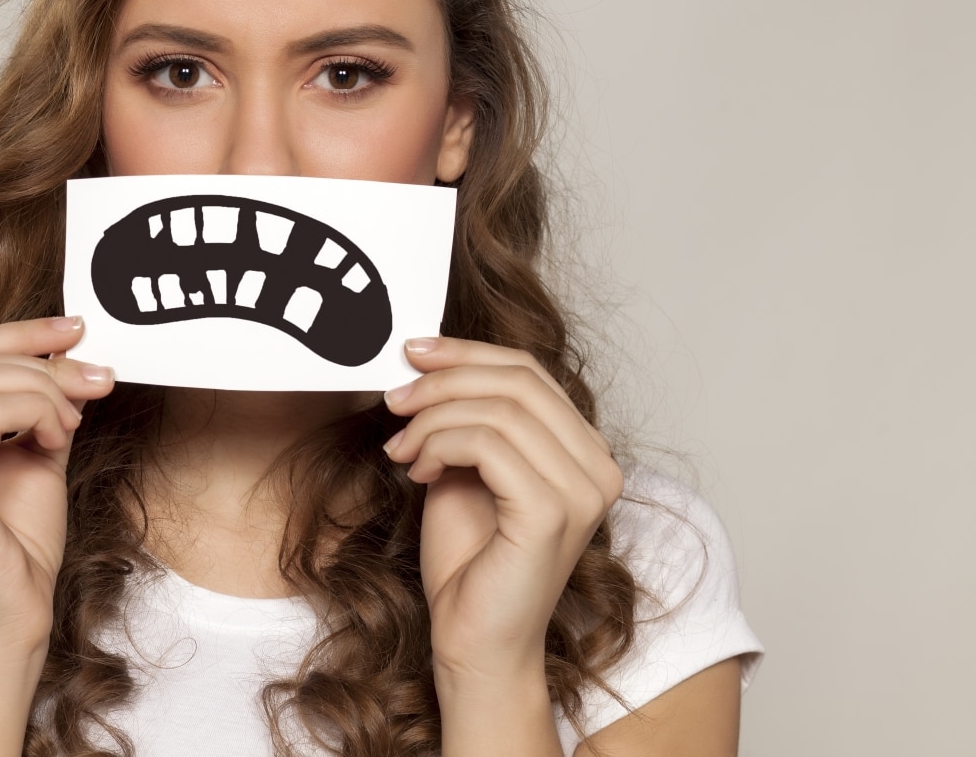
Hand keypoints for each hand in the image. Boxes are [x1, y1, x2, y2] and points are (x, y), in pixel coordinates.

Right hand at [0, 316, 114, 656]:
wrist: (9, 623)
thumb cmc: (14, 548)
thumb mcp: (30, 454)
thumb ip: (37, 404)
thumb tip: (69, 352)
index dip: (20, 333)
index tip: (76, 330)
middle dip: (41, 356)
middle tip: (95, 377)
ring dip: (43, 387)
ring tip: (73, 421)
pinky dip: (35, 410)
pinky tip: (58, 437)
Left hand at [381, 337, 622, 680]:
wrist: (473, 641)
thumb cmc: (469, 562)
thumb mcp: (465, 468)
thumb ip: (465, 418)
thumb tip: (426, 361)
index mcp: (585, 451)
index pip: (530, 371)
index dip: (467, 352)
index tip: (413, 352)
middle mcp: (598, 467)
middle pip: (518, 379)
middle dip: (444, 378)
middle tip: (394, 398)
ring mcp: (581, 491)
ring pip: (499, 409)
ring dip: (433, 418)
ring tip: (400, 447)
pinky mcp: (551, 513)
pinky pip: (488, 445)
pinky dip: (441, 445)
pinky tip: (418, 470)